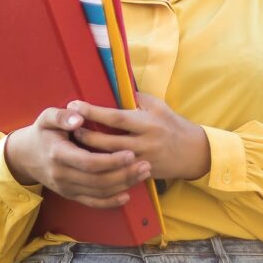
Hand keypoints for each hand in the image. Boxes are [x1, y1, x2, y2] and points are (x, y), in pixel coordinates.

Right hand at [4, 107, 152, 208]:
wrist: (25, 156)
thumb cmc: (42, 132)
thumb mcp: (46, 118)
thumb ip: (62, 116)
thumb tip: (79, 117)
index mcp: (58, 154)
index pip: (89, 162)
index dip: (111, 161)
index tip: (130, 153)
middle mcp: (62, 175)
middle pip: (98, 180)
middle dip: (124, 174)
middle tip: (146, 165)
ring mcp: (66, 188)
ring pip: (98, 192)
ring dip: (123, 185)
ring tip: (143, 174)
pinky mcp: (70, 195)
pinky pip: (92, 202)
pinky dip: (110, 202)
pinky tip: (126, 195)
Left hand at [68, 93, 210, 180]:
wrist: (193, 152)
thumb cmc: (172, 124)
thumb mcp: (158, 106)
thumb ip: (136, 99)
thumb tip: (113, 88)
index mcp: (147, 123)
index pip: (115, 117)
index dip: (93, 111)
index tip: (75, 105)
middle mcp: (144, 143)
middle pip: (108, 142)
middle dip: (85, 135)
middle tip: (68, 127)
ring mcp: (142, 161)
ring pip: (109, 160)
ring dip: (89, 152)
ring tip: (73, 144)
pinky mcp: (141, 174)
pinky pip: (117, 173)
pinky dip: (101, 168)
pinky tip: (88, 163)